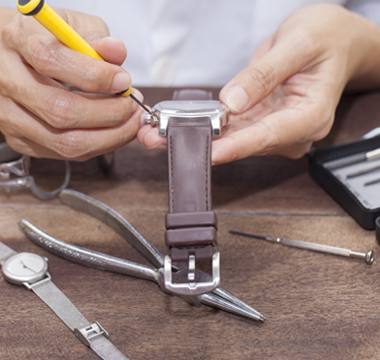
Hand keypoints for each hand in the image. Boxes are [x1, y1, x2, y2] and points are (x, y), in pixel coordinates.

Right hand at [0, 8, 143, 159]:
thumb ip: (94, 37)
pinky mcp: (20, 140)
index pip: (52, 61)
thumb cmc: (41, 38)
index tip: (123, 81)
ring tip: (129, 120)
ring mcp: (10, 116)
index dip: (95, 75)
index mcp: (16, 41)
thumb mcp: (68, 24)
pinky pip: (67, 154)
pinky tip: (112, 131)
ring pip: (67, 141)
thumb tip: (116, 52)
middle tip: (132, 106)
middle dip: (110, 113)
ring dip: (110, 136)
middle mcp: (7, 82)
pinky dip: (99, 145)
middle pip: (62, 111)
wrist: (7, 57)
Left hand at [138, 4, 379, 163]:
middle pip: (245, 143)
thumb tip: (233, 102)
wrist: (335, 40)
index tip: (206, 153)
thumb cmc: (326, 38)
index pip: (267, 136)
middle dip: (205, 144)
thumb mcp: (298, 44)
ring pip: (234, 139)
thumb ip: (264, 75)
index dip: (234, 147)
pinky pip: (233, 129)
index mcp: (311, 115)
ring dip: (199, 138)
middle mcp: (294, 130)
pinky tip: (182, 127)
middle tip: (164, 141)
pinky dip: (208, 128)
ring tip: (162, 135)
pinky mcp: (263, 122)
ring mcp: (277, 129)